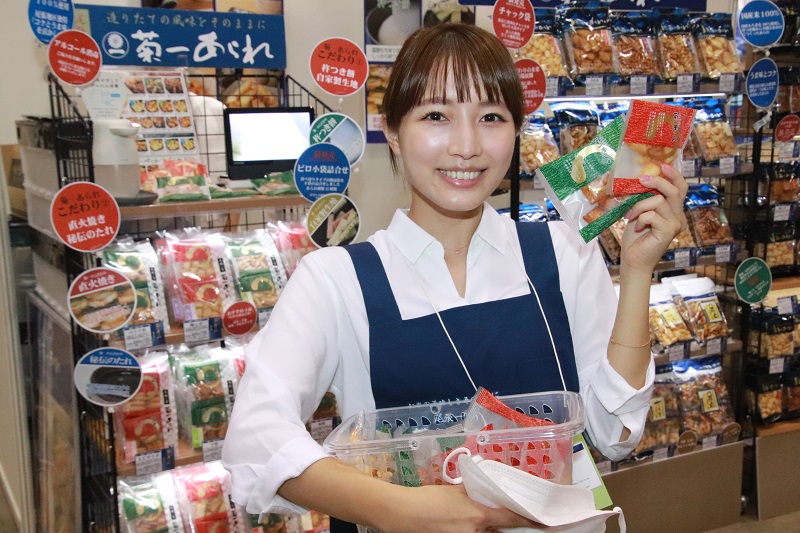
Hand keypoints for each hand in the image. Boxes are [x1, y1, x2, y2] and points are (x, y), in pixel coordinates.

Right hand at [379, 483, 536, 532]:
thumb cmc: (428, 499)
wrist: (401, 514)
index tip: (543, 520)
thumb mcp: (456, 490)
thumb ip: (477, 492)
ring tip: (470, 516)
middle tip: (510, 517)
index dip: (529, 519)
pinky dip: (475, 531)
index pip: (512, 519)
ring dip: (489, 530)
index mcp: (479, 516)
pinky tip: (463, 524)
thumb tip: (490, 492)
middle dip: (503, 526)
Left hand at [619, 163, 687, 275]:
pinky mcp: (669, 231)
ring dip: (640, 205)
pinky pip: (652, 214)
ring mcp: (675, 224)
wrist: (633, 259)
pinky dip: (640, 217)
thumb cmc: (635, 236)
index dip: (674, 175)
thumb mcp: (640, 211)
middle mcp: (678, 216)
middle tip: (641, 180)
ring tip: (631, 215)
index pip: (681, 188)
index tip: (662, 165)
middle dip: (657, 182)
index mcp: (674, 210)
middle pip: (674, 190)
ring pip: (659, 201)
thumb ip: (645, 198)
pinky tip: (638, 227)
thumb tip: (641, 179)